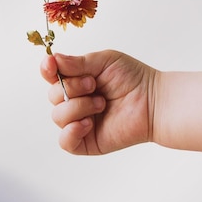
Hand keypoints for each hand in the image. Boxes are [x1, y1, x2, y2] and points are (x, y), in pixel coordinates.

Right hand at [42, 51, 157, 154]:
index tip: (51, 65)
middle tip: (95, 85)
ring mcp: (78, 123)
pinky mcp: (86, 142)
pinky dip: (72, 131)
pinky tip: (88, 123)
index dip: (47, 70)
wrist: (153, 102)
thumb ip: (76, 62)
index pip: (51, 76)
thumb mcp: (103, 61)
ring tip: (102, 104)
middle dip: (72, 88)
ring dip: (78, 107)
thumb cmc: (133, 79)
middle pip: (53, 96)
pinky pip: (65, 141)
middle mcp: (74, 102)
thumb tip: (52, 59)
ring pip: (58, 116)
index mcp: (76, 81)